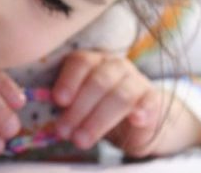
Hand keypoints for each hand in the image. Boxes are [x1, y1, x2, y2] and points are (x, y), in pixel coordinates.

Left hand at [51, 50, 200, 156]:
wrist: (134, 120)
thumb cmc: (97, 108)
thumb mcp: (78, 104)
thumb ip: (65, 104)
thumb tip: (48, 113)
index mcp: (92, 61)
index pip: (80, 62)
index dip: (69, 81)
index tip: (59, 101)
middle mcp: (115, 65)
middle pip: (98, 81)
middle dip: (79, 109)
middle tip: (64, 131)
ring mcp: (136, 80)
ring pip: (119, 95)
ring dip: (98, 120)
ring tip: (82, 140)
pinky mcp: (153, 98)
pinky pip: (148, 102)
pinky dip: (141, 110)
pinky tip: (135, 120)